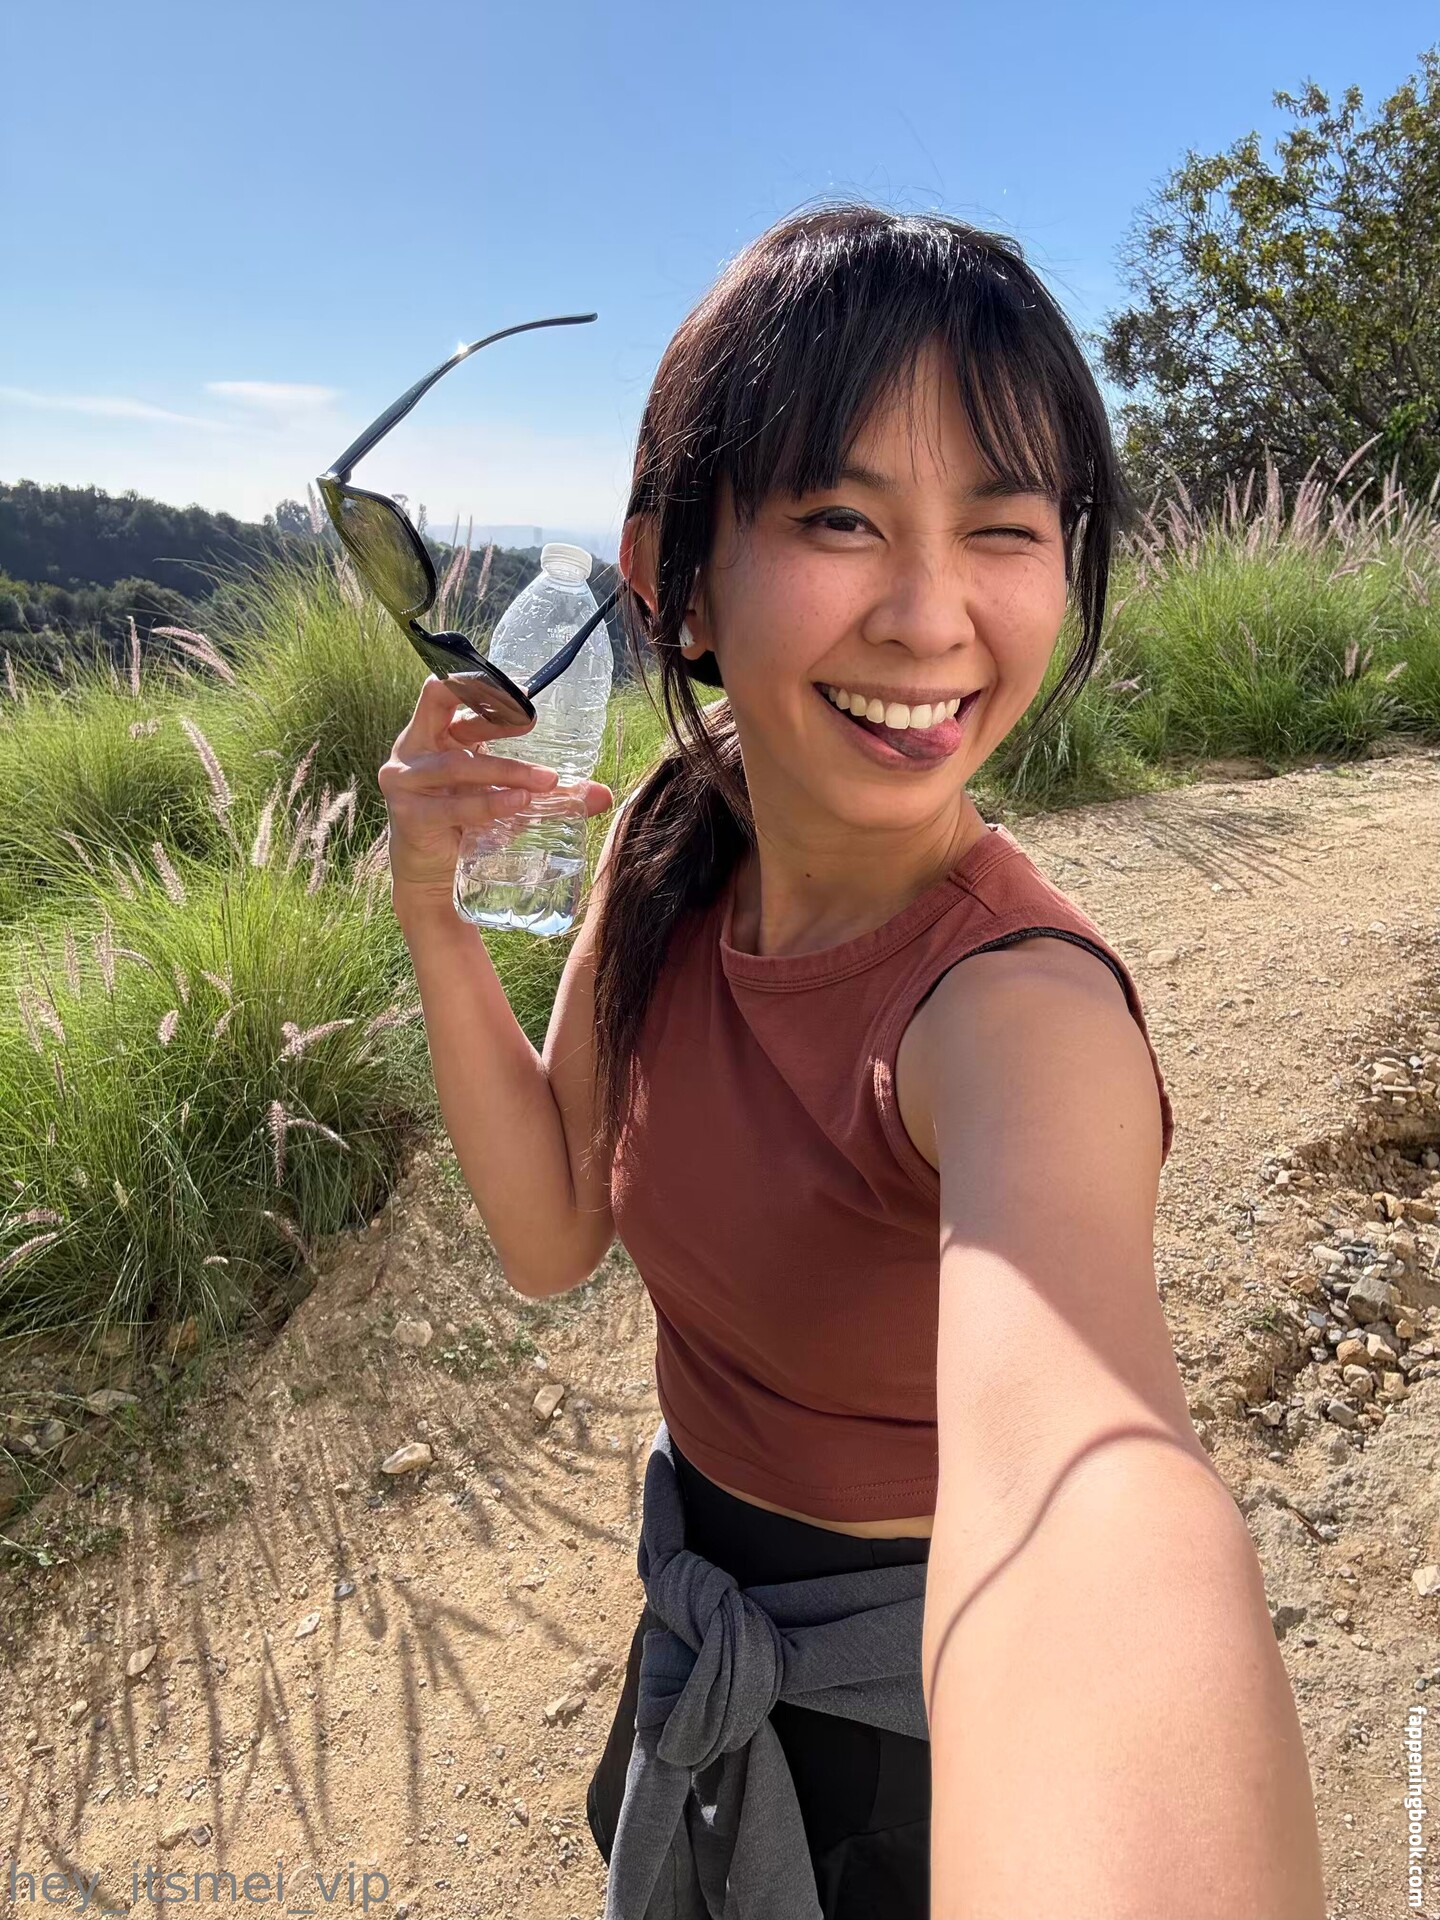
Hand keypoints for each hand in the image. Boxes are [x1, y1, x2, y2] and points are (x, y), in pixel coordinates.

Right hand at [378, 674, 614, 902]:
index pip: (451, 692)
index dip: (484, 686)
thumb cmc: (467, 826)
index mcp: (434, 733)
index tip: (525, 693)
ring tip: (547, 780)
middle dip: (487, 709)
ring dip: (506, 770)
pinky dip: (490, 804)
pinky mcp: (410, 816)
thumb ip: (550, 794)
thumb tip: (604, 795)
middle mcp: (414, 749)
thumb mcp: (508, 799)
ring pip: (459, 764)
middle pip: (440, 704)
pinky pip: (454, 806)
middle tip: (532, 720)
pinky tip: (519, 803)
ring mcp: (406, 781)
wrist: (433, 878)